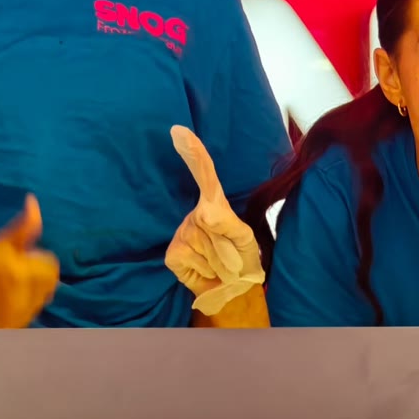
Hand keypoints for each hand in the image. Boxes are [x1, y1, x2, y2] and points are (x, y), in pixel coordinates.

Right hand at [0, 195, 60, 327]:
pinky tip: (5, 299)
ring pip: (40, 301)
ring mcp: (16, 316)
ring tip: (9, 286)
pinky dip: (22, 307)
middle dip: (37, 276)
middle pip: (48, 286)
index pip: (51, 269)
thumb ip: (25, 225)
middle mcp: (21, 298)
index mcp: (22, 275)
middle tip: (15, 272)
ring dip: (31, 292)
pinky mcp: (10, 326)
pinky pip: (29, 315)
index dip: (39, 261)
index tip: (23, 260)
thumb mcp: (3, 240)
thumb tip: (33, 201)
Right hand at [165, 126, 264, 315]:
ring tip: (221, 267)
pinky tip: (206, 271)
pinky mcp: (173, 254)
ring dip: (221, 265)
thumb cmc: (241, 258)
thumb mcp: (246, 239)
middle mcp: (195, 215)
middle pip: (216, 230)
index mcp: (215, 204)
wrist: (233, 288)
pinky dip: (206, 274)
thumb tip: (206, 215)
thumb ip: (231, 225)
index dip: (193, 152)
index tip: (179, 131)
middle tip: (232, 259)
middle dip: (231, 251)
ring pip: (209, 252)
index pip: (204, 173)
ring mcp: (181, 233)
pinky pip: (195, 264)